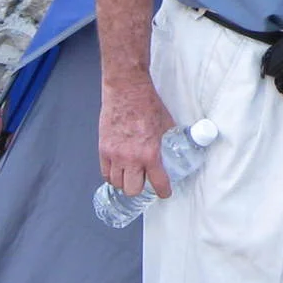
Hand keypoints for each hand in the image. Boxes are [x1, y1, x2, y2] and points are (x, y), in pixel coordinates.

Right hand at [99, 81, 176, 198]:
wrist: (127, 90)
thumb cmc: (147, 104)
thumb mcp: (167, 125)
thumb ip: (170, 141)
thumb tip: (179, 147)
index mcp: (150, 153)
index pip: (158, 183)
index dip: (163, 191)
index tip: (164, 193)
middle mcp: (131, 158)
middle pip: (132, 189)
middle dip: (140, 188)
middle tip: (144, 182)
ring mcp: (115, 155)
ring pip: (117, 183)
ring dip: (125, 182)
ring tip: (130, 175)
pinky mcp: (103, 149)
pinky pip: (105, 172)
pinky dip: (112, 175)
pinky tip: (118, 170)